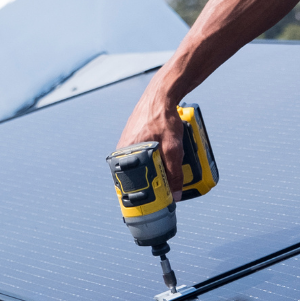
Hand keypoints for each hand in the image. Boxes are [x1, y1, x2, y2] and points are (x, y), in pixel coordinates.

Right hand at [117, 85, 184, 200]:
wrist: (162, 95)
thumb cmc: (164, 117)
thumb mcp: (173, 147)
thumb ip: (174, 171)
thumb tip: (176, 194)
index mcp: (126, 155)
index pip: (129, 186)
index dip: (141, 197)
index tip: (153, 206)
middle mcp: (123, 151)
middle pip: (135, 177)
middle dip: (150, 185)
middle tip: (163, 190)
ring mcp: (127, 145)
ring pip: (139, 167)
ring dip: (152, 172)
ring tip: (166, 173)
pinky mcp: (134, 139)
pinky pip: (141, 156)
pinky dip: (151, 161)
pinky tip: (161, 160)